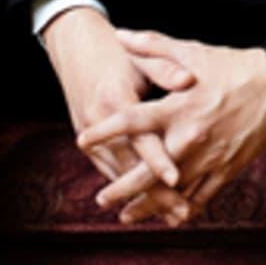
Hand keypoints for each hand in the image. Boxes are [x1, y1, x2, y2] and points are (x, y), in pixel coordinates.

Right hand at [42, 8, 196, 224]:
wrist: (77, 50)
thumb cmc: (116, 53)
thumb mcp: (140, 57)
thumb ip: (165, 69)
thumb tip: (188, 80)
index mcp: (116, 98)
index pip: (139, 135)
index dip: (157, 158)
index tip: (177, 178)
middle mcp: (99, 121)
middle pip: (130, 165)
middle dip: (155, 191)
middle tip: (183, 211)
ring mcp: (89, 134)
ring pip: (119, 174)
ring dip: (143, 197)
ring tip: (172, 214)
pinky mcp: (86, 142)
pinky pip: (109, 170)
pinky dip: (127, 188)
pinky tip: (147, 203)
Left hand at [77, 29, 265, 223]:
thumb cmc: (231, 65)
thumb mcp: (190, 50)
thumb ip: (152, 46)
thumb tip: (121, 35)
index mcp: (178, 107)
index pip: (133, 121)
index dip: (105, 131)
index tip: (82, 139)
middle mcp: (191, 137)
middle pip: (148, 171)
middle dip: (121, 189)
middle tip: (101, 199)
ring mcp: (210, 158)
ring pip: (172, 191)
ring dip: (147, 205)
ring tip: (128, 214)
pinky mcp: (228, 170)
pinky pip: (201, 197)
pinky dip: (182, 207)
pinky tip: (170, 214)